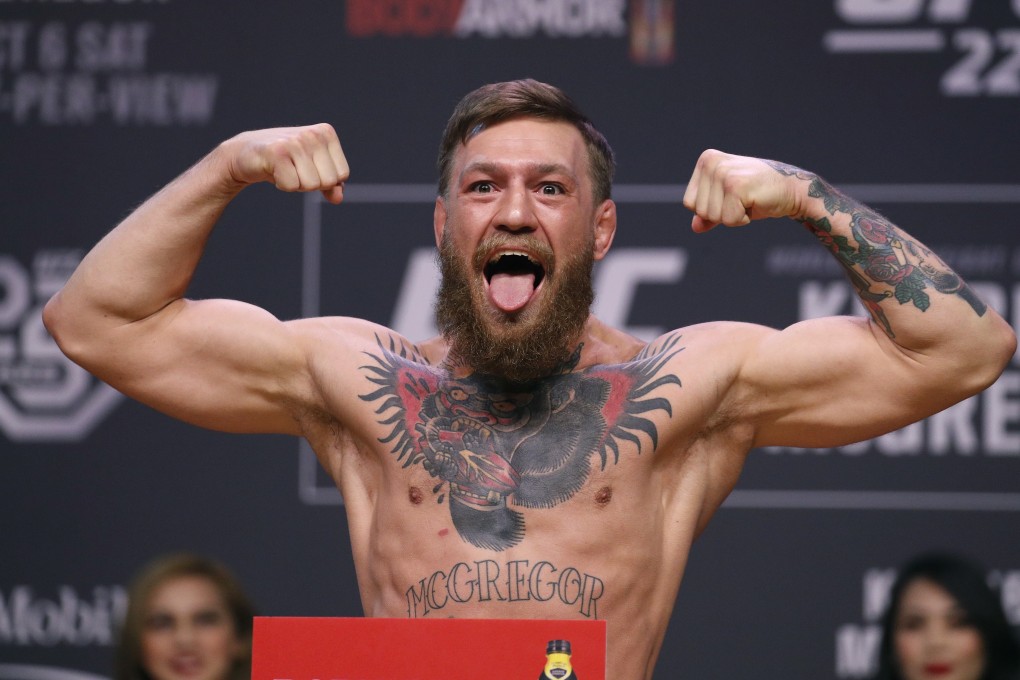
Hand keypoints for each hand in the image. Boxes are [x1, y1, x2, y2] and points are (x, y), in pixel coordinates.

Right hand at [223, 124, 348, 203]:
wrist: (246, 154)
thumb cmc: (283, 161)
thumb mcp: (312, 170)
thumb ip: (331, 184)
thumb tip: (338, 198)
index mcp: (326, 133)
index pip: (342, 174)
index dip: (325, 179)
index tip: (307, 167)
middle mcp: (313, 134)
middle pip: (328, 181)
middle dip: (311, 183)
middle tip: (293, 169)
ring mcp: (295, 141)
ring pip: (311, 185)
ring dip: (296, 184)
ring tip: (284, 169)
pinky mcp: (277, 152)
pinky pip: (292, 186)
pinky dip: (282, 185)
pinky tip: (274, 171)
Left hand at [682, 149, 804, 232]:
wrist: (792, 190)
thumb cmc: (758, 194)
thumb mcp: (728, 201)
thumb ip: (709, 213)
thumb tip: (695, 227)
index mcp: (707, 160)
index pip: (689, 203)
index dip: (712, 209)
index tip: (732, 197)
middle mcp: (712, 163)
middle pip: (700, 211)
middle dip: (722, 214)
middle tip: (743, 199)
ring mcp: (724, 173)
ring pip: (713, 217)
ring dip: (733, 216)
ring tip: (748, 200)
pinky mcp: (736, 186)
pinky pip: (728, 220)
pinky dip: (742, 219)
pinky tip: (754, 203)